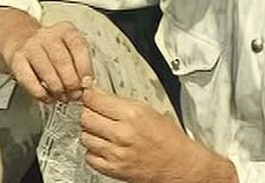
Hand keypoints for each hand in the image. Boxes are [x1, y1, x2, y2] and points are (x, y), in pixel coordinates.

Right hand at [7, 20, 92, 103]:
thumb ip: (78, 64)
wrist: (19, 38)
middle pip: (62, 61)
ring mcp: (30, 46)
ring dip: (57, 89)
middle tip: (74, 95)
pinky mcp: (16, 59)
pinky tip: (47, 97)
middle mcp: (47, 35)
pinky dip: (40, 93)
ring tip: (62, 97)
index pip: (79, 47)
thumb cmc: (49, 49)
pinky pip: (29, 80)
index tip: (86, 84)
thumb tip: (86, 85)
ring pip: (47, 71)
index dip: (84, 69)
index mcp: (65, 30)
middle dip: (71, 83)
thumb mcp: (67, 48)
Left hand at [80, 87, 234, 182]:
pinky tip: (103, 146)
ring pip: (85, 137)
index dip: (89, 95)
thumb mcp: (148, 110)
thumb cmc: (169, 138)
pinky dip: (93, 151)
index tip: (88, 94)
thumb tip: (100, 94)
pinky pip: (89, 157)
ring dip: (90, 132)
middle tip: (94, 112)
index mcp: (132, 114)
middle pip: (86, 117)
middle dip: (88, 112)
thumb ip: (121, 102)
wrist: (179, 165)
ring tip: (100, 130)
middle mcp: (122, 133)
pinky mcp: (114, 169)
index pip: (95, 99)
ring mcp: (116, 153)